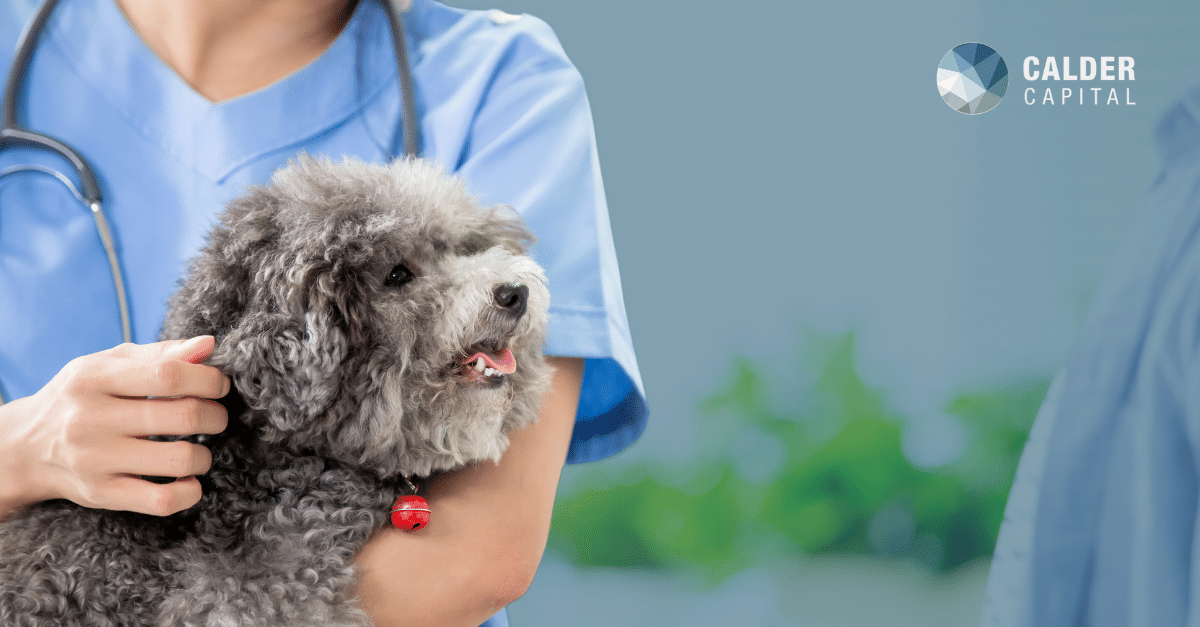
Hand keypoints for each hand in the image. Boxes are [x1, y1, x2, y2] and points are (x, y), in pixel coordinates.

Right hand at [0, 336, 229, 519]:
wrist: (26, 448)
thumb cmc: (82, 398)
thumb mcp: (109, 364)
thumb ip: (161, 353)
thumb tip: (208, 345)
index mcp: (94, 379)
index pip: (169, 374)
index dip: (208, 379)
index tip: (219, 385)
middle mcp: (90, 419)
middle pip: (183, 416)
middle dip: (216, 416)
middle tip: (215, 417)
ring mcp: (95, 460)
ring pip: (179, 459)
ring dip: (205, 455)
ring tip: (199, 449)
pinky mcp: (100, 494)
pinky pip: (161, 501)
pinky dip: (189, 492)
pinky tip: (188, 480)